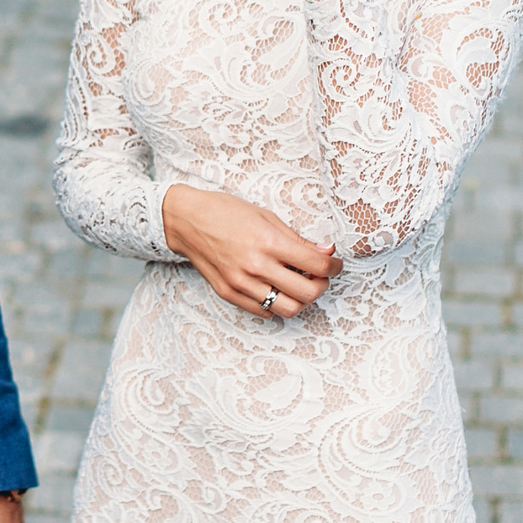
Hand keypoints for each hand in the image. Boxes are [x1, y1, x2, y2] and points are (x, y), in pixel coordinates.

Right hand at [162, 184, 336, 319]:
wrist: (186, 219)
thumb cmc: (226, 211)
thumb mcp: (266, 216)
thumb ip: (297, 239)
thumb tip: (326, 251)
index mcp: (269, 242)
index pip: (317, 265)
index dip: (334, 266)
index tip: (335, 264)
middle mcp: (256, 266)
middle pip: (307, 293)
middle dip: (322, 285)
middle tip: (320, 275)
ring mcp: (241, 284)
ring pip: (287, 309)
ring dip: (301, 299)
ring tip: (298, 284)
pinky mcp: (229, 294)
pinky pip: (263, 311)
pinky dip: (276, 304)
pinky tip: (275, 288)